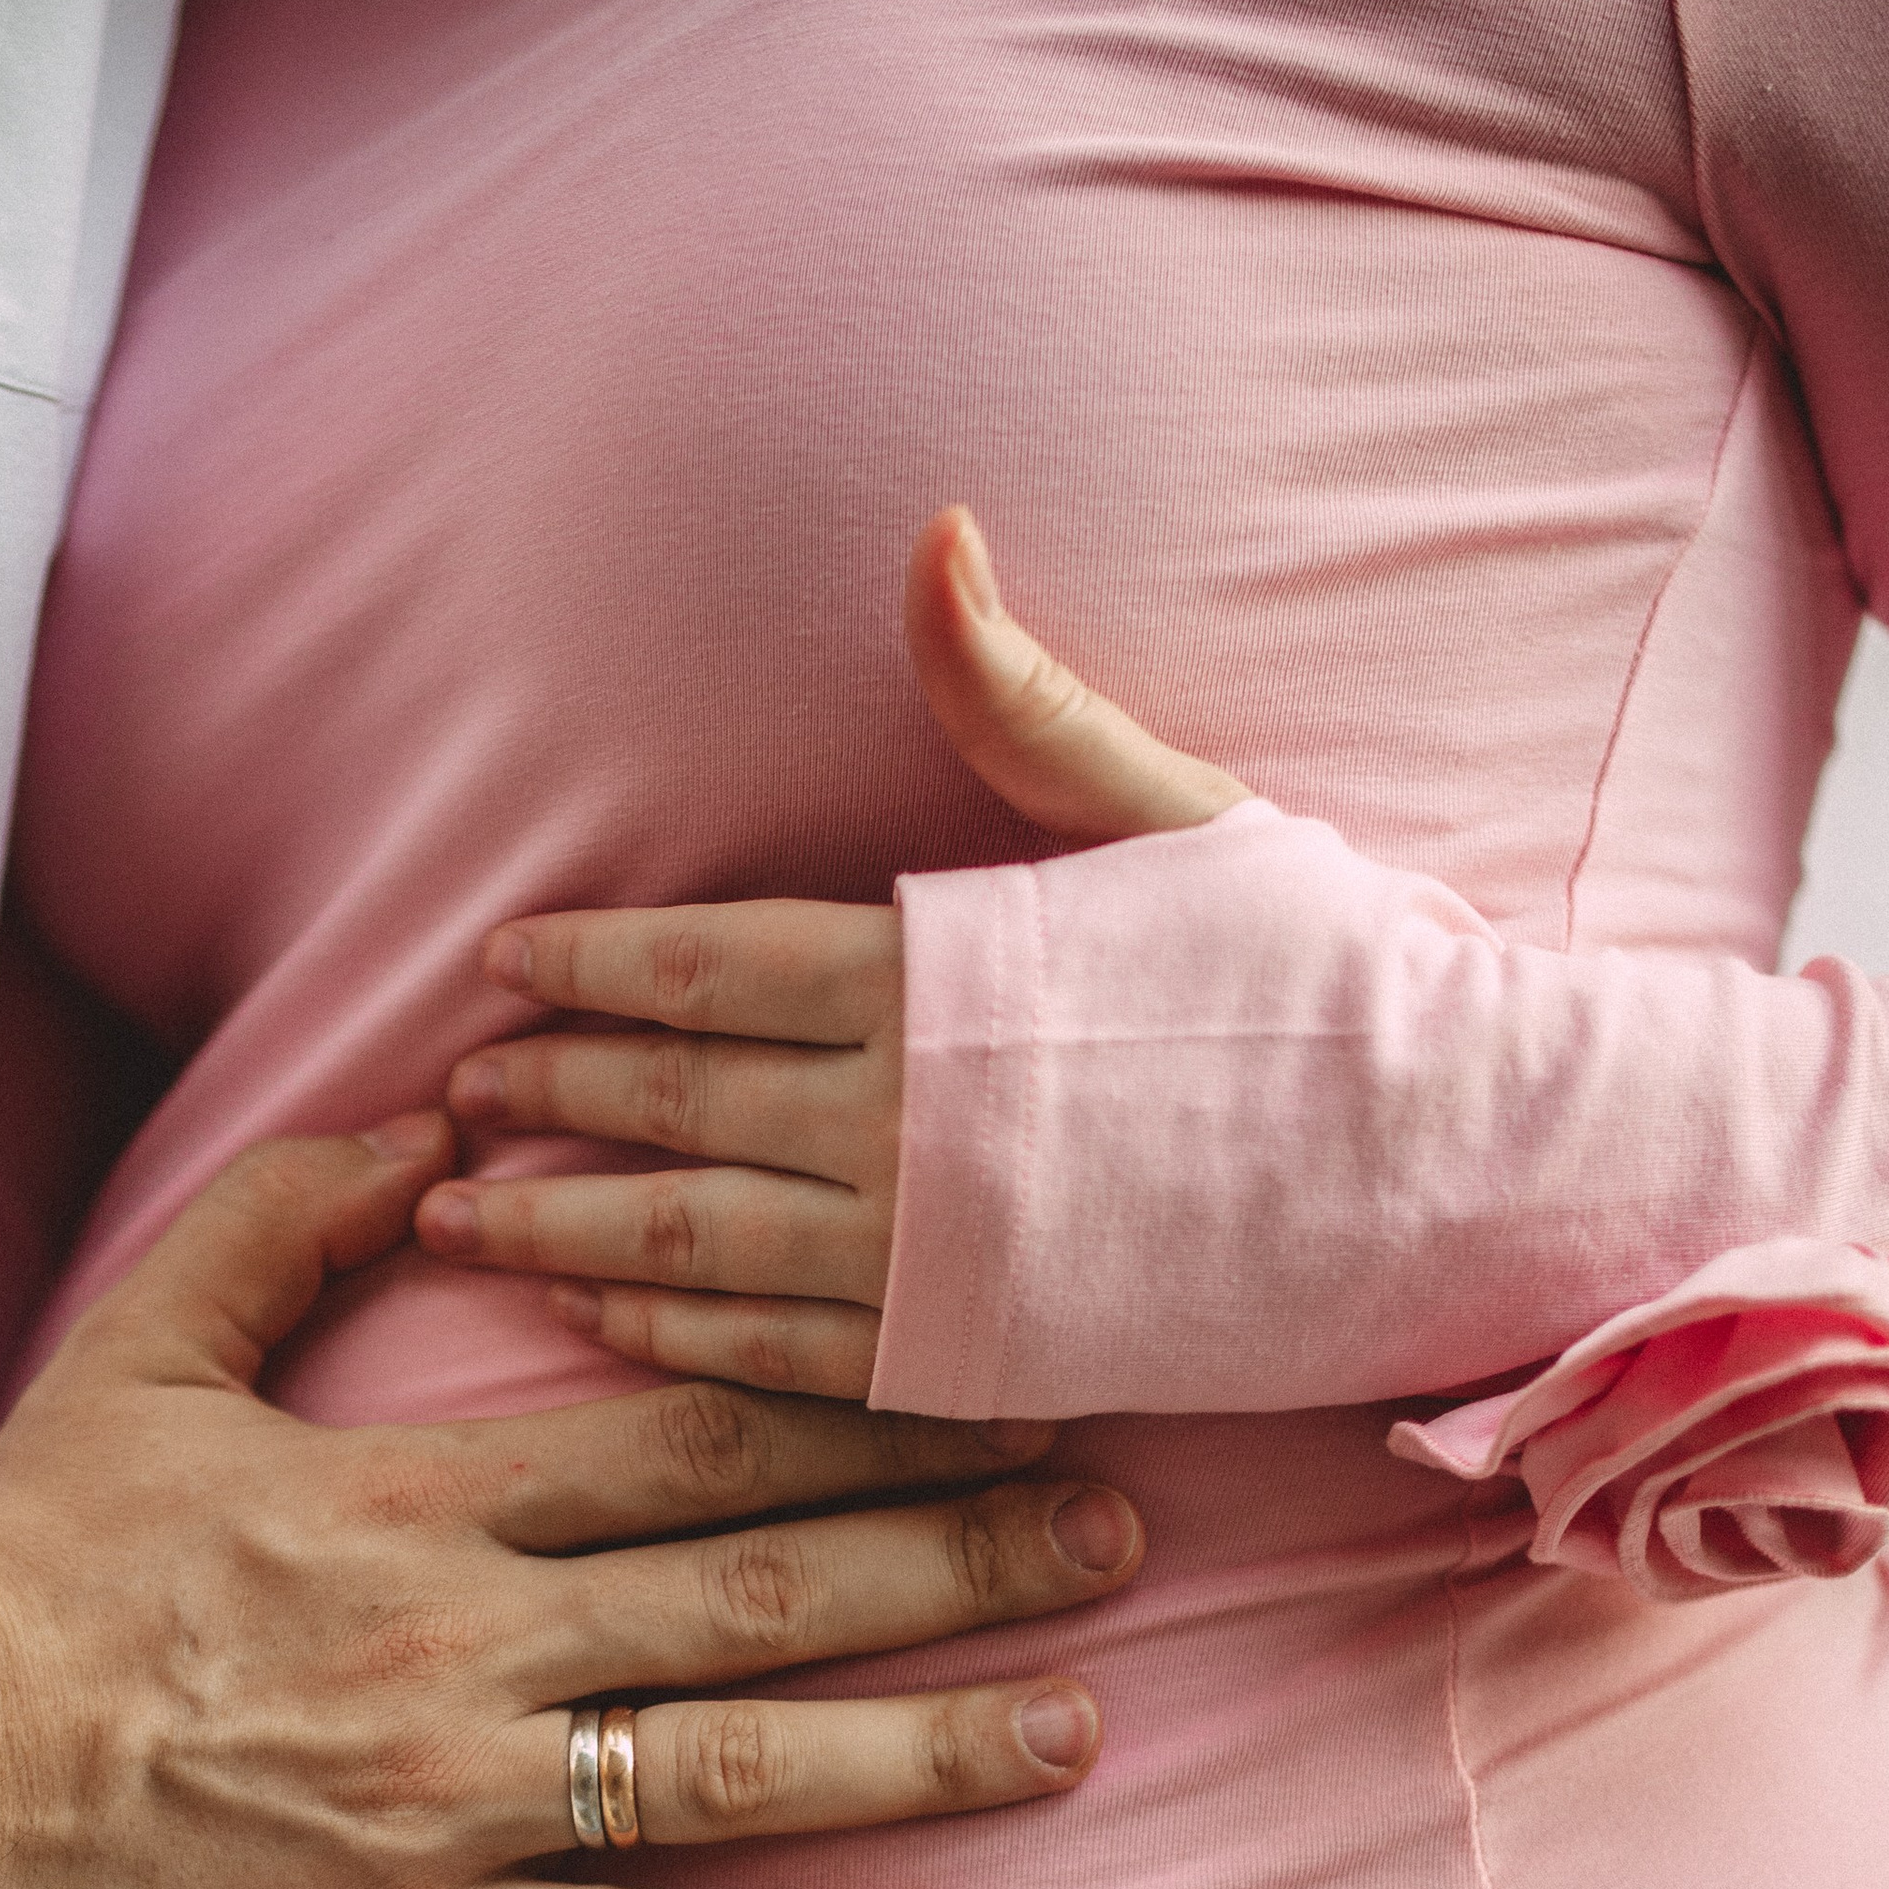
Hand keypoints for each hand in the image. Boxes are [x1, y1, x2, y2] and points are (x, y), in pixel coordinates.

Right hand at [0, 1109, 1141, 1888]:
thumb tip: (440, 1125)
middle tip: (1128, 1530)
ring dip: (925, 1747)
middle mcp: (464, 1644)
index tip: (1009, 1380)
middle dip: (963, 1552)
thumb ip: (289, 1221)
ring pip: (733, 1765)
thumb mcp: (140, 1350)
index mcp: (416, 1496)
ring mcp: (446, 1806)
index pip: (695, 1432)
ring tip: (1081, 1729)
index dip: (875, 1406)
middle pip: (764, 1585)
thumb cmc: (21, 1566)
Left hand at [415, 506, 1249, 1397]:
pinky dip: (669, 1335)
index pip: (712, 962)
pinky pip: (773, 1357)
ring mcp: (927, 1253)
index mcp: (938, 975)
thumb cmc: (1319, 970)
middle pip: (673, 1103)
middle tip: (449, 1093)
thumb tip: (934, 531)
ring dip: (563, 1227)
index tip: (506, 963)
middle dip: (548, 1095)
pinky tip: (591, 1316)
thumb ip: (1017, 701)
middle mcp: (905, 1120)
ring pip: (693, 1242)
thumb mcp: (1170, 808)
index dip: (597, 964)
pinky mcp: (963, 1357)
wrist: (1438, 1160)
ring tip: (463, 1215)